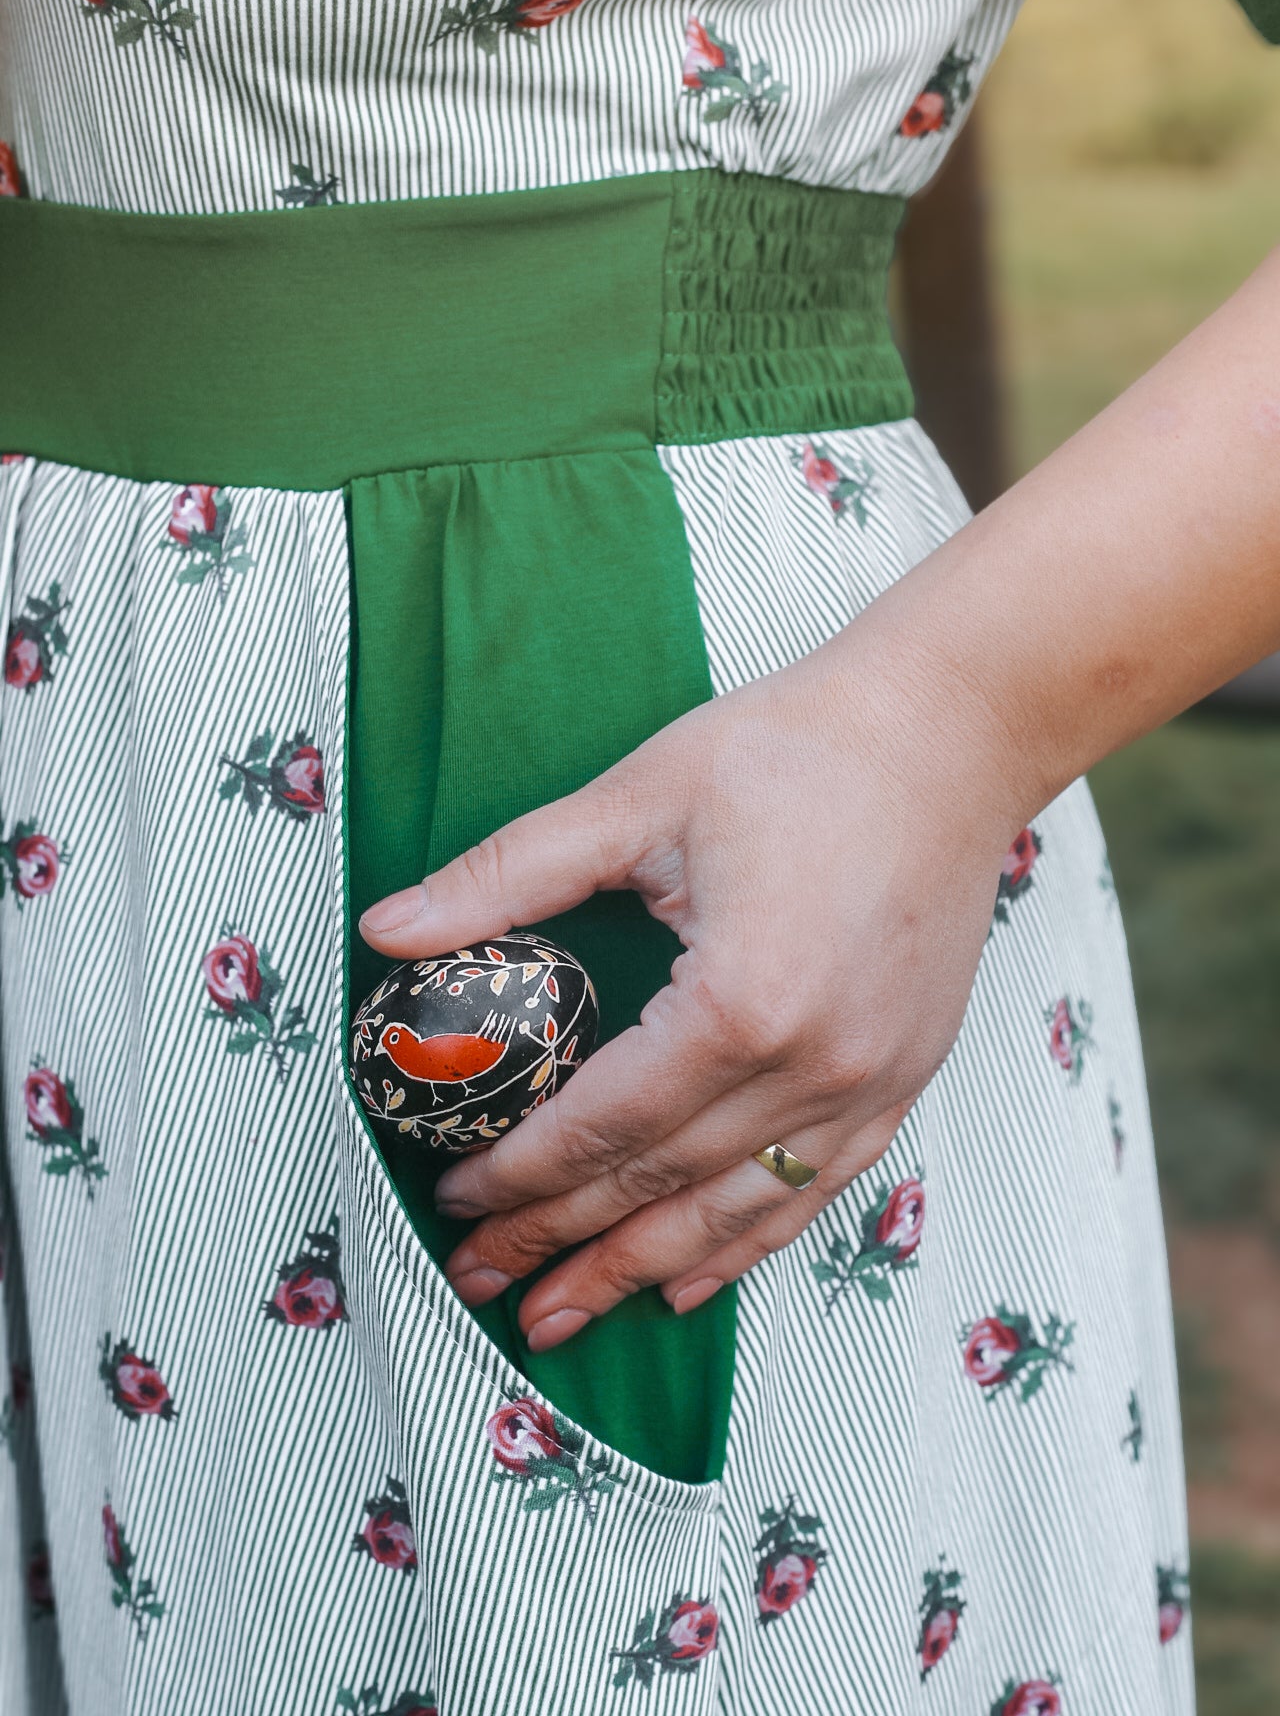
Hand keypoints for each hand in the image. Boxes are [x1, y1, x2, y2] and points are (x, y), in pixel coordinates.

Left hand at [359, 618, 1013, 1351]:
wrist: (951, 732)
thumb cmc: (797, 749)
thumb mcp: (639, 797)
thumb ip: (507, 876)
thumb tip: (385, 929)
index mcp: (740, 1003)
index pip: (603, 1123)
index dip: (519, 1171)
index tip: (454, 1193)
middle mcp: (812, 1067)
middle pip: (660, 1184)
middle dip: (559, 1240)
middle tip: (478, 1279)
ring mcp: (870, 1085)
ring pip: (735, 1213)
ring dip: (639, 1269)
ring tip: (560, 1316)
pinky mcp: (905, 1079)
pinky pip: (814, 1190)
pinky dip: (744, 1244)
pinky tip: (689, 1279)